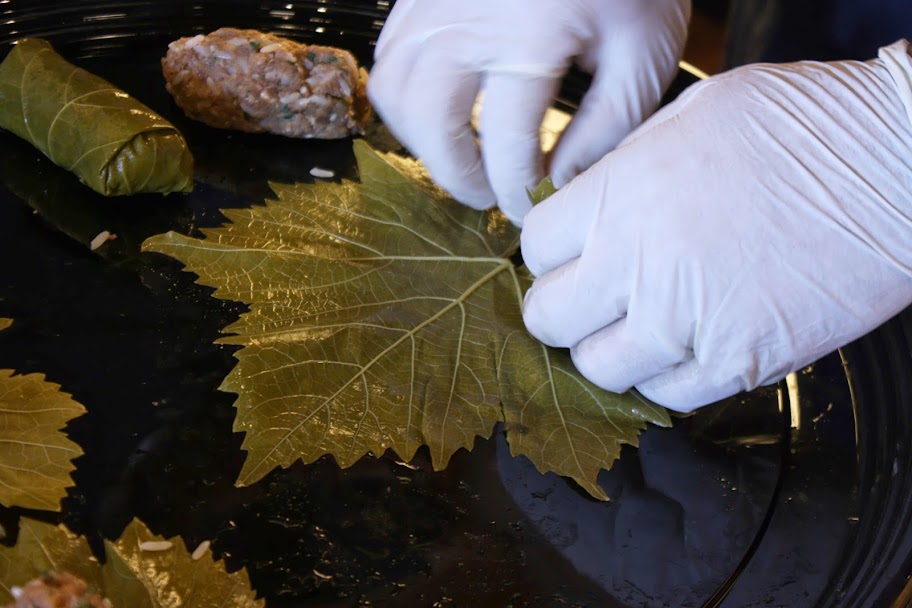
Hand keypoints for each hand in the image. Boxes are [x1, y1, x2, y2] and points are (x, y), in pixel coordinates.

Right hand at [367, 0, 689, 224]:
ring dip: (423, 139)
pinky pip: (389, 56)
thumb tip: (559, 182)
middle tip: (488, 193)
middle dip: (458, 175)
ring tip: (462, 153)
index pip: (504, 145)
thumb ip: (604, 129)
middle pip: (431, 123)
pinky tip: (442, 108)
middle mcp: (467, 18)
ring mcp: (435, 1)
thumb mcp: (642, 55)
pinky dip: (407, 96)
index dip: (516, 190)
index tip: (529, 206)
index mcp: (529, 35)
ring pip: (395, 92)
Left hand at [521, 41, 911, 411]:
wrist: (898, 166)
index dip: (549, 254)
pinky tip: (683, 345)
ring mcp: (687, 323)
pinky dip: (664, 377)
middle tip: (585, 299)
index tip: (566, 255)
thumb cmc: (805, 127)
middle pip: (550, 318)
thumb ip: (624, 169)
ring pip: (599, 368)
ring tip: (637, 326)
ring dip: (608, 350)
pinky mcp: (737, 364)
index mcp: (621, 198)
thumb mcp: (692, 116)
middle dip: (561, 309)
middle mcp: (641, 266)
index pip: (534, 249)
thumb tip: (587, 206)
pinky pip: (666, 396)